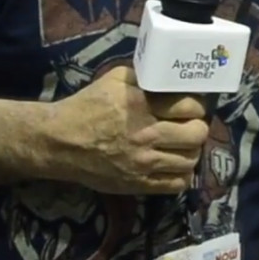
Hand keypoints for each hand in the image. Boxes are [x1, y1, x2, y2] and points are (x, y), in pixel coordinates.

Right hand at [43, 65, 208, 194]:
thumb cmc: (87, 106)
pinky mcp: (138, 184)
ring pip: (190, 160)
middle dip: (197, 128)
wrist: (60, 141)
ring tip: (182, 146)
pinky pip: (176, 184)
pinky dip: (182, 175)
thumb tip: (169, 76)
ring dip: (191, 151)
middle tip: (190, 126)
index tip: (192, 107)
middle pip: (196, 134)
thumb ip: (144, 75)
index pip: (190, 107)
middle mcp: (146, 134)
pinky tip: (174, 165)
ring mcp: (143, 162)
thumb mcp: (113, 79)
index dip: (197, 106)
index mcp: (142, 105)